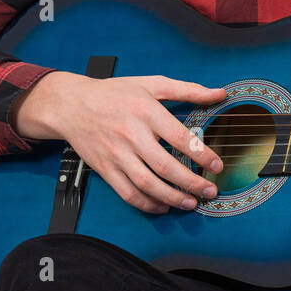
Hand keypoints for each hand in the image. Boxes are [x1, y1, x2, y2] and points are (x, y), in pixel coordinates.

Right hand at [12, 71, 228, 213]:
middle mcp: (131, 134)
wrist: (71, 105)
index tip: (217, 166)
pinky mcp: (105, 169)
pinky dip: (146, 204)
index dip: (202, 154)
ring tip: (191, 203)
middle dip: (192, 183)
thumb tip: (218, 93)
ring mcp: (116, 154)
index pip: (180, 137)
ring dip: (172, 198)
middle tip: (210, 191)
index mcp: (146, 111)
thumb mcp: (151, 83)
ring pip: (147, 184)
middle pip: (166, 166)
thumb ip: (187, 90)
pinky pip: (127, 193)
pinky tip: (162, 206)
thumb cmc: (113, 93)